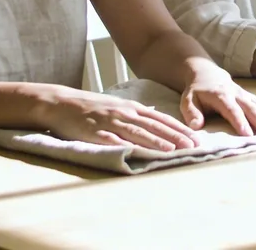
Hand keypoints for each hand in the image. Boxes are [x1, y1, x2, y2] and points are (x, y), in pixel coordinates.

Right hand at [40, 87, 198, 150]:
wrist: (60, 102)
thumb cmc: (90, 107)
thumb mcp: (117, 106)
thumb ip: (135, 114)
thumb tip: (154, 122)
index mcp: (130, 107)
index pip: (160, 118)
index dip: (179, 128)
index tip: (195, 138)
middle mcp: (123, 113)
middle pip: (154, 125)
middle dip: (175, 136)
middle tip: (193, 146)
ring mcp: (109, 122)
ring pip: (137, 132)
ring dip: (155, 141)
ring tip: (172, 149)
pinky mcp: (94, 132)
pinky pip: (113, 140)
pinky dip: (127, 147)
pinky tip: (137, 153)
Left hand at [180, 67, 255, 136]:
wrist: (208, 75)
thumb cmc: (197, 92)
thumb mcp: (187, 100)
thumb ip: (191, 113)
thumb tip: (196, 126)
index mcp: (221, 96)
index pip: (232, 110)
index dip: (240, 121)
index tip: (247, 134)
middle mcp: (238, 95)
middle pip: (252, 108)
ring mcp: (248, 96)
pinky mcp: (254, 99)